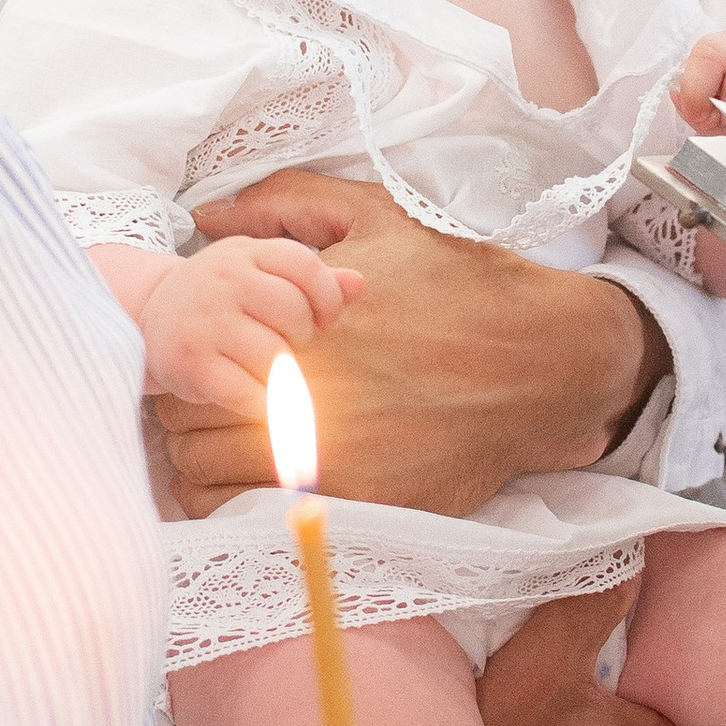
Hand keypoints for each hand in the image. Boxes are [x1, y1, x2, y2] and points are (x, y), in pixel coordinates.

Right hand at [135, 236, 363, 403]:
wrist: (151, 317)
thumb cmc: (222, 297)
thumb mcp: (260, 273)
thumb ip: (312, 279)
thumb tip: (360, 284)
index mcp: (246, 252)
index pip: (304, 265)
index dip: (326, 297)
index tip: (325, 320)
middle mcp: (223, 280)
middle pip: (293, 312)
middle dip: (301, 337)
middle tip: (287, 345)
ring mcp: (205, 322)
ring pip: (273, 357)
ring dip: (282, 374)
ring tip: (267, 370)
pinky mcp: (192, 363)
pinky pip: (247, 392)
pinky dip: (262, 403)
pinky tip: (256, 397)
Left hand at [154, 173, 665, 516]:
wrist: (543, 361)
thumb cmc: (458, 282)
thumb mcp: (373, 216)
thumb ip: (280, 204)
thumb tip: (205, 213)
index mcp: (292, 333)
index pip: (186, 367)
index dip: (185, 363)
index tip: (201, 359)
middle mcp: (300, 403)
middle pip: (183, 430)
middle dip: (187, 412)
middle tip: (209, 400)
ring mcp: (328, 463)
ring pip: (210, 482)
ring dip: (207, 462)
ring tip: (232, 440)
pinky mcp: (361, 506)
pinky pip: (261, 521)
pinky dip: (247, 503)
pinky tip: (267, 475)